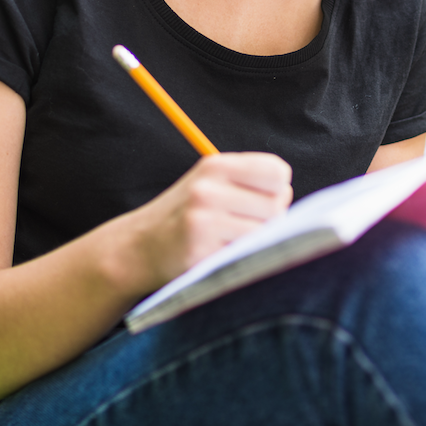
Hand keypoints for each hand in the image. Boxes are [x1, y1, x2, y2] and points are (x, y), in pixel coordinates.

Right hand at [120, 152, 293, 293]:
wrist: (137, 248)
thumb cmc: (187, 216)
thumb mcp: (211, 184)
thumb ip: (251, 183)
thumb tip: (288, 196)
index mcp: (215, 166)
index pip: (277, 172)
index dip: (277, 189)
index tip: (261, 200)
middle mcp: (208, 189)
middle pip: (277, 205)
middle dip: (269, 219)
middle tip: (242, 226)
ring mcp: (202, 220)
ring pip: (264, 232)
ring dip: (256, 241)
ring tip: (230, 241)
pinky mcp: (200, 252)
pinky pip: (244, 255)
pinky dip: (239, 259)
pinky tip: (219, 255)